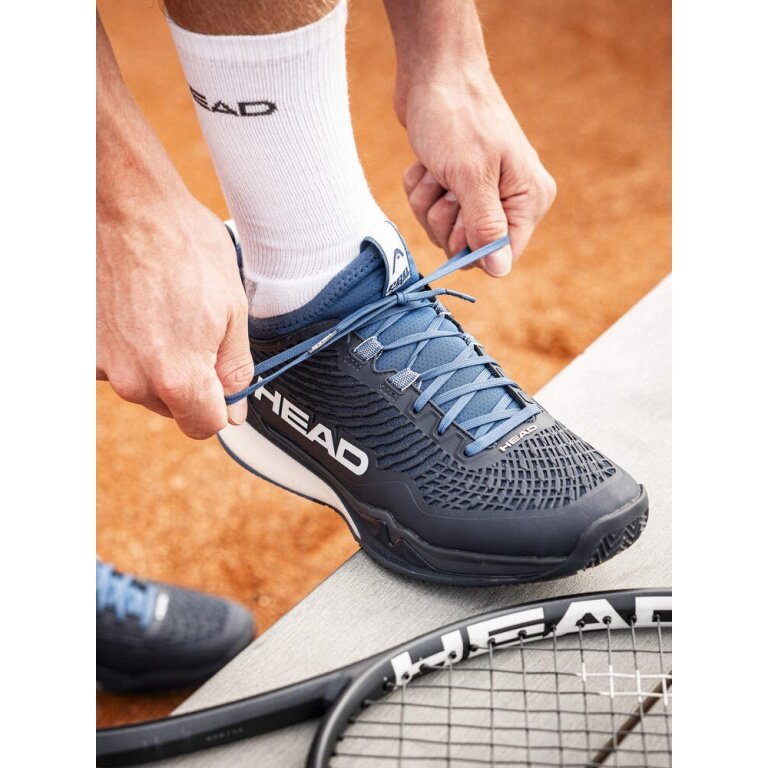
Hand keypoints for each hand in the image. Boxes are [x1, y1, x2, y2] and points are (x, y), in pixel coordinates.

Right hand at [97, 191, 251, 438]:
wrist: (128, 205)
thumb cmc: (183, 247)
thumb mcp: (232, 310)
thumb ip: (235, 369)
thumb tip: (235, 410)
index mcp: (177, 378)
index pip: (205, 426)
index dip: (221, 405)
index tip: (223, 378)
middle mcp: (133, 381)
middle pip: (173, 406)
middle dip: (191, 380)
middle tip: (195, 330)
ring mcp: (102, 364)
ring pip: (143, 384)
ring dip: (158, 361)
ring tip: (164, 311)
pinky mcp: (82, 346)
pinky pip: (117, 362)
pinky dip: (130, 345)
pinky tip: (137, 309)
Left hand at [398, 73, 555, 275]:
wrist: (434, 71)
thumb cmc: (458, 116)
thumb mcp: (472, 176)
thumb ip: (486, 227)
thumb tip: (500, 270)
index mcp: (528, 198)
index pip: (502, 255)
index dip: (472, 248)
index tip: (458, 222)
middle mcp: (510, 198)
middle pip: (467, 246)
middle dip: (445, 219)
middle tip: (447, 186)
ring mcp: (480, 191)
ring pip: (443, 229)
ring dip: (429, 200)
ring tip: (437, 168)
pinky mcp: (454, 183)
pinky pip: (428, 208)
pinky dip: (421, 187)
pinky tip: (427, 162)